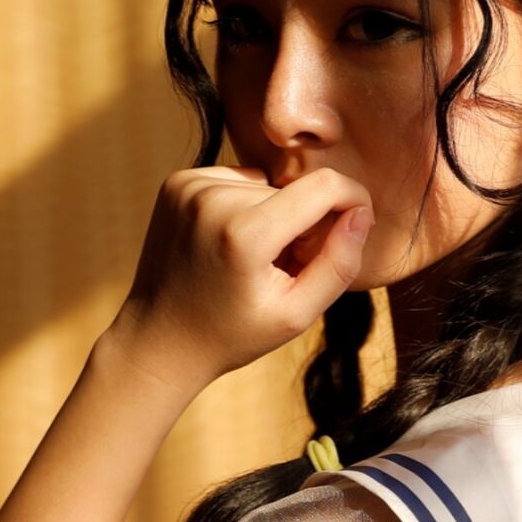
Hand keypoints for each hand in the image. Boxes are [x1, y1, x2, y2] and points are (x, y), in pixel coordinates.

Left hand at [108, 164, 376, 387]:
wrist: (159, 340)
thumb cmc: (232, 335)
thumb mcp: (297, 314)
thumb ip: (339, 263)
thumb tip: (362, 213)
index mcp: (245, 234)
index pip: (324, 187)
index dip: (353, 200)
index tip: (359, 222)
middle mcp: (213, 199)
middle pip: (294, 190)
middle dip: (302, 223)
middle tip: (282, 270)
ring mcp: (189, 187)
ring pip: (266, 184)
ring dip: (271, 215)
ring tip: (250, 261)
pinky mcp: (177, 183)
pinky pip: (236, 180)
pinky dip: (243, 207)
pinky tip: (227, 243)